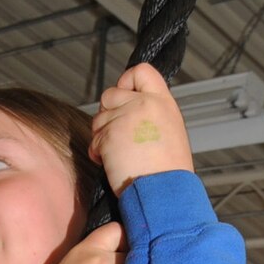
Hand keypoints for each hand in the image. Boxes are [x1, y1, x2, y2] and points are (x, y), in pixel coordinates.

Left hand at [90, 62, 193, 193]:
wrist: (165, 192)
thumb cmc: (167, 172)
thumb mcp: (169, 131)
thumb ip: (150, 114)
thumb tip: (127, 108)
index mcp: (163, 102)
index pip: (141, 71)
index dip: (126, 81)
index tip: (124, 97)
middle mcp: (145, 104)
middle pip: (110, 93)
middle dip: (108, 113)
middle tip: (117, 134)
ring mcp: (127, 118)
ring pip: (98, 118)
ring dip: (102, 136)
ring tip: (118, 154)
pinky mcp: (110, 135)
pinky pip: (94, 139)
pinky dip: (97, 153)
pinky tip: (112, 164)